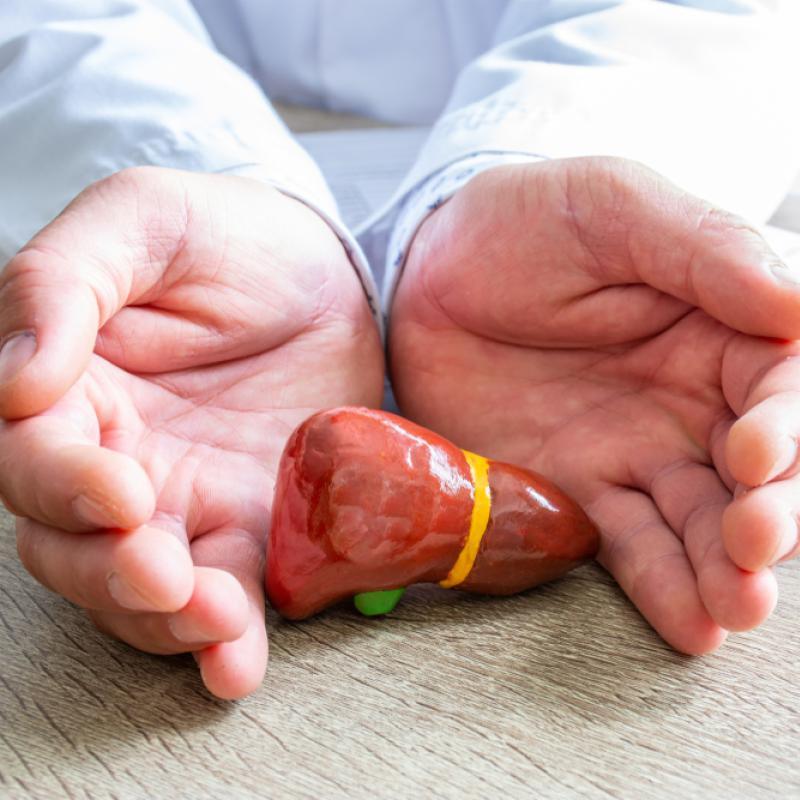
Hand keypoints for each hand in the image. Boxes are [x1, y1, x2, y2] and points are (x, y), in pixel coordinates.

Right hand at [0, 167, 382, 697]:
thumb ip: (62, 282)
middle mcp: (116, 456)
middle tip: (165, 577)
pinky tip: (237, 664)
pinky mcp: (252, 522)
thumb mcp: (140, 219)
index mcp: (72, 387)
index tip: (120, 491)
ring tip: (218, 628)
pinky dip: (230, 638)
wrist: (324, 270)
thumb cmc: (225, 237)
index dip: (63, 484)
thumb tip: (18, 377)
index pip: (33, 453)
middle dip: (113, 574)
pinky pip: (230, 590)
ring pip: (143, 588)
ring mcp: (184, 499)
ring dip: (170, 622)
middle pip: (74, 544)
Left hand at [389, 157, 799, 653]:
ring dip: (725, 570)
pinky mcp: (574, 487)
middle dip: (767, 516)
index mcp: (720, 327)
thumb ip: (704, 248)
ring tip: (734, 608)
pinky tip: (688, 623)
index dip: (783, 427)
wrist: (428, 269)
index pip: (780, 387)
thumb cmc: (524, 221)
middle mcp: (689, 400)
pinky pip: (626, 544)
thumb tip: (795, 305)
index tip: (755, 455)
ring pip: (699, 521)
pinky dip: (660, 585)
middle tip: (754, 546)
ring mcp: (632, 450)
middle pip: (755, 473)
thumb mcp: (614, 206)